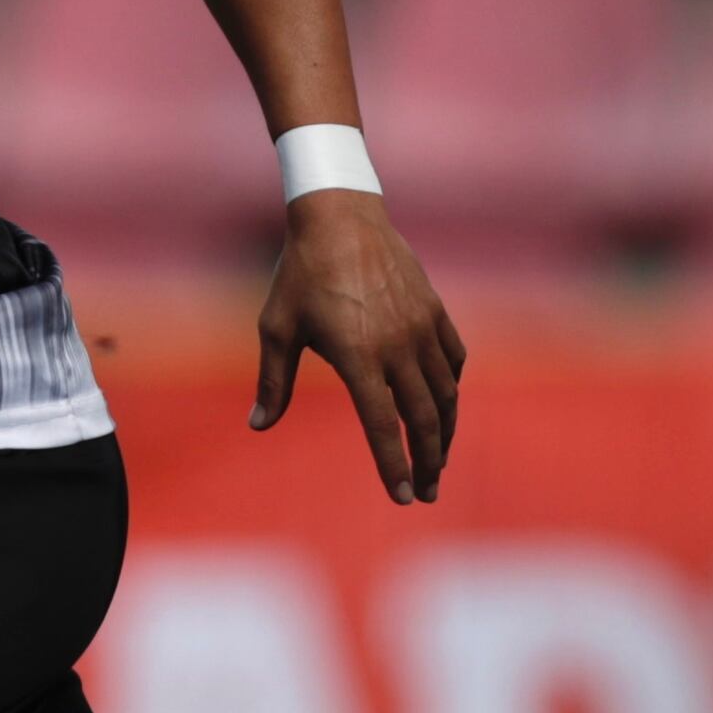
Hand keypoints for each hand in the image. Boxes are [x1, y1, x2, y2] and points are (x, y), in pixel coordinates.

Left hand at [256, 188, 464, 505]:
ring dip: (444, 435)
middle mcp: (398, 345)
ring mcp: (422, 327)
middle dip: (427, 463)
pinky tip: (444, 408)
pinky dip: (451, 390)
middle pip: (423, 419)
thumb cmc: (301, 273)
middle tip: (426, 494)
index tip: (401, 497)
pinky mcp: (435, 311)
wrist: (340, 216)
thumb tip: (258, 425)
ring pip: (445, 395)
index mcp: (357, 355)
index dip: (393, 465)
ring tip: (437, 462)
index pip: (382, 425)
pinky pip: (453, 361)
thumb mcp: (277, 326)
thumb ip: (273, 381)